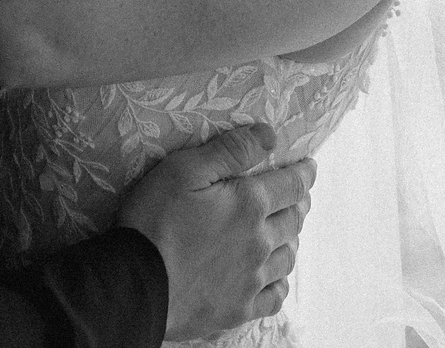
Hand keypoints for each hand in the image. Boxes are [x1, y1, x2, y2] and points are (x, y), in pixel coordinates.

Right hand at [117, 123, 315, 340]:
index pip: (292, 185)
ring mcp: (252, 279)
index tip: (309, 167)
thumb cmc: (154, 220)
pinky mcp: (240, 308)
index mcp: (249, 204)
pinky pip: (275, 296)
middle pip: (293, 220)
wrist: (136, 284)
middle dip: (298, 204)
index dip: (304, 174)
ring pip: (288, 257)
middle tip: (297, 197)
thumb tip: (270, 135)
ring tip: (286, 232)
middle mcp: (260, 242)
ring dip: (290, 240)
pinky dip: (280, 283)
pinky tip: (274, 277)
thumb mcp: (184, 170)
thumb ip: (230, 150)